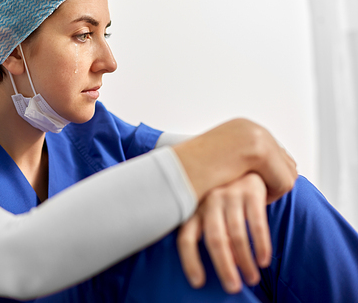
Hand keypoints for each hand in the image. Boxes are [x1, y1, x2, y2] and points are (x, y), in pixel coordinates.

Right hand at [172, 118, 296, 201]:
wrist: (177, 172)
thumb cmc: (190, 174)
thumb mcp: (219, 161)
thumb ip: (239, 161)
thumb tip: (258, 174)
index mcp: (242, 128)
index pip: (275, 154)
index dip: (267, 176)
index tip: (253, 189)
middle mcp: (252, 128)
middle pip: (286, 162)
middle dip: (274, 182)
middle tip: (253, 196)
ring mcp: (257, 137)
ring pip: (287, 174)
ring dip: (271, 189)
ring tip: (247, 196)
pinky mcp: (260, 152)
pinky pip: (283, 183)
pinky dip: (270, 195)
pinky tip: (247, 196)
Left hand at [177, 173, 270, 293]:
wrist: (244, 161)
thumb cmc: (223, 195)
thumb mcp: (208, 210)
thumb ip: (207, 232)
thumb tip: (215, 267)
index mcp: (194, 208)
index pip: (185, 238)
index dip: (190, 261)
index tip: (198, 282)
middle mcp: (209, 200)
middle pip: (215, 239)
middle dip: (224, 267)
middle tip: (233, 287)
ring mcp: (230, 194)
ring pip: (236, 234)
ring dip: (245, 261)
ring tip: (252, 278)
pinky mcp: (251, 190)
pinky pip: (257, 222)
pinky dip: (261, 244)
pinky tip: (264, 259)